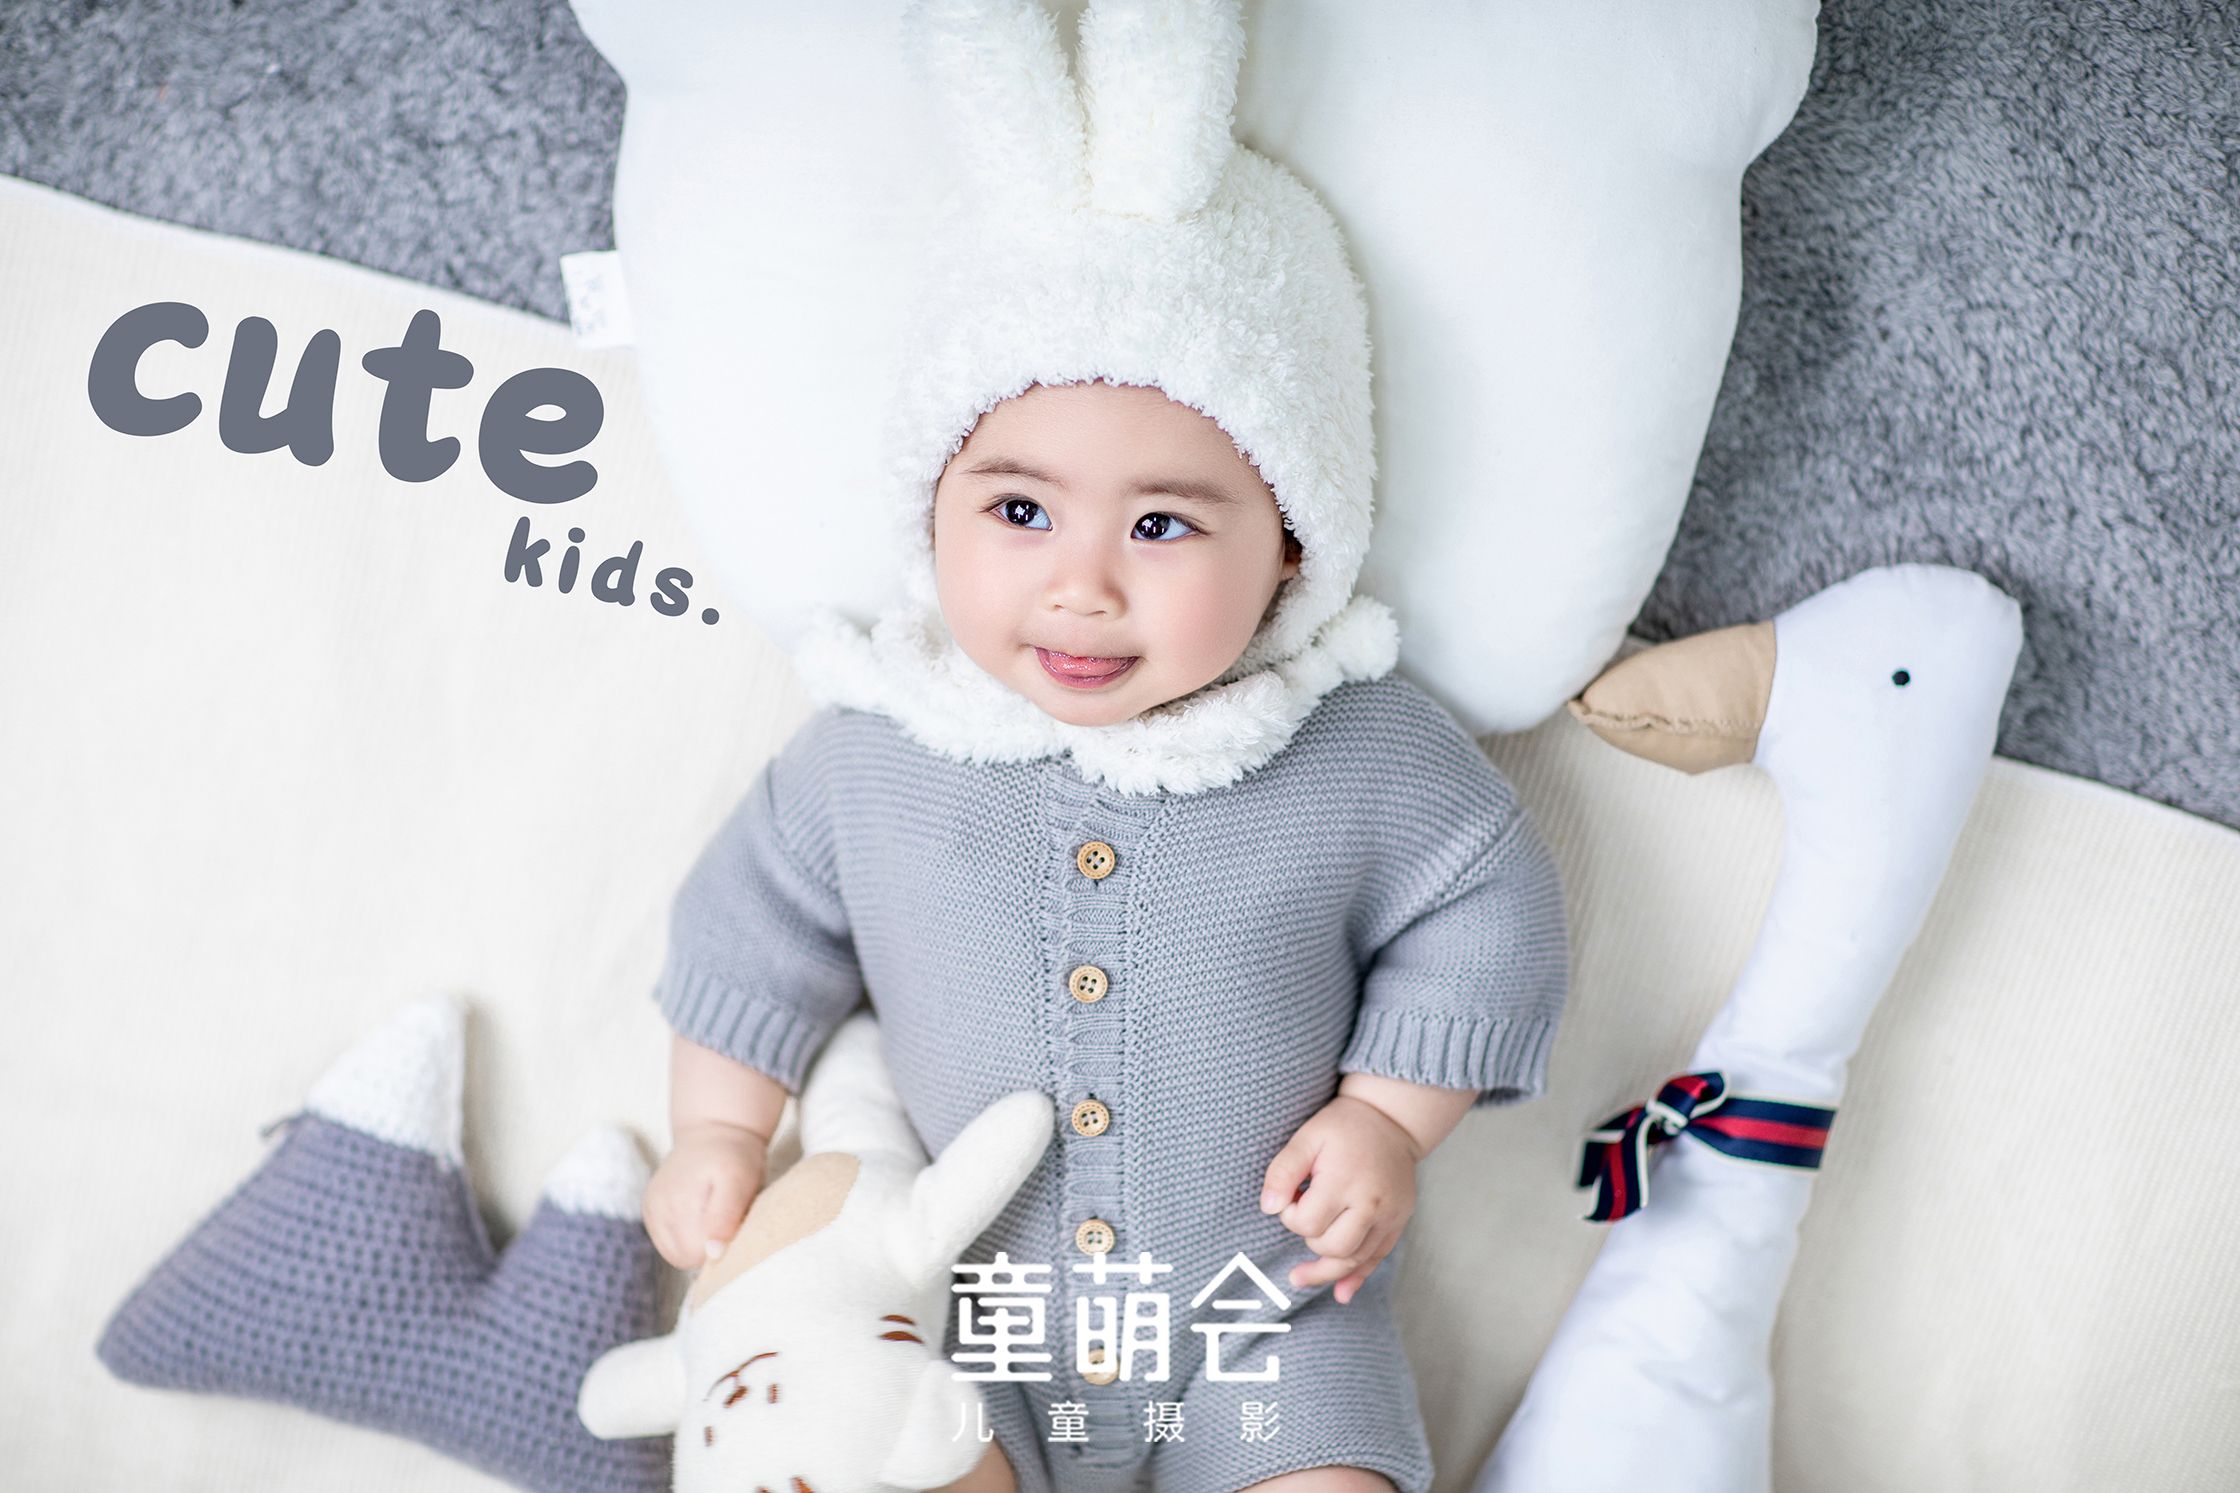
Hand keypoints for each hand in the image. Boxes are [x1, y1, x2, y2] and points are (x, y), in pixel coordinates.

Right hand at [643, 1120, 769, 1271]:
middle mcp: (659, 1207)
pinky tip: (699, 1217)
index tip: (735, 1227)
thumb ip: (725, 1217)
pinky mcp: (649, 1210)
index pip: (698, 1255)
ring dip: (696, 1243)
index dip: (721, 1248)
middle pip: (686, 1257)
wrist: (715, 1130)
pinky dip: (685, 1238)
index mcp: (681, 1201)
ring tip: (713, 1216)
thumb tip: (713, 1254)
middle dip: (709, 1247)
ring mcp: (651, 1209)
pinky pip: (668, 1244)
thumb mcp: (740, 1182)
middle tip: (727, 1220)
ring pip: (676, 1255)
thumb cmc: (735, 1156)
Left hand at [1258, 1096, 1419, 1304]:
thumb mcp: (1307, 1138)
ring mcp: (1390, 1216)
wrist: (1390, 1120)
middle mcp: (1372, 1204)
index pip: (1308, 1223)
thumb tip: (1268, 1208)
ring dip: (1326, 1271)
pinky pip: (1378, 1258)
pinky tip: (1340, 1293)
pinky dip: (1357, 1278)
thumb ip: (1282, 1172)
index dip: (1291, 1216)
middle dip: (1310, 1240)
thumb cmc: (1343, 1128)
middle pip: (1334, 1248)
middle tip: (1304, 1216)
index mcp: (1346, 1181)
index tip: (1292, 1198)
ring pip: (1355, 1260)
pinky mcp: (1399, 1222)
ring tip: (1299, 1277)